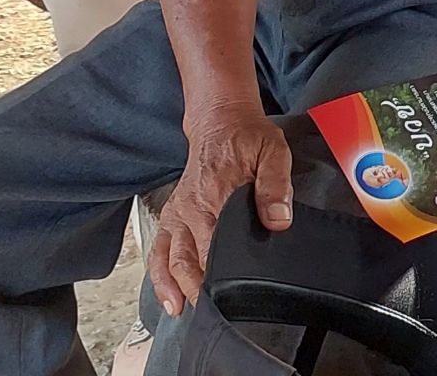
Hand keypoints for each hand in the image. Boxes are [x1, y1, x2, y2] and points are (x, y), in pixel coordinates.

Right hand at [150, 103, 291, 316]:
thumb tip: (278, 220)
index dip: (226, 273)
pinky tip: (169, 299)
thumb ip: (276, 185)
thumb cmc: (249, 138)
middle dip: (201, 289)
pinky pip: (158, 250)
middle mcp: (192, 206)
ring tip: (188, 312)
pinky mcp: (171, 215)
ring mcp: (178, 213)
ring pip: (171, 259)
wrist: (220, 121)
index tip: (234, 297)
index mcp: (218, 192)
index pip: (219, 242)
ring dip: (178, 288)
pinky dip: (159, 277)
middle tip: (216, 314)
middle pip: (192, 257)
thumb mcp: (273, 151)